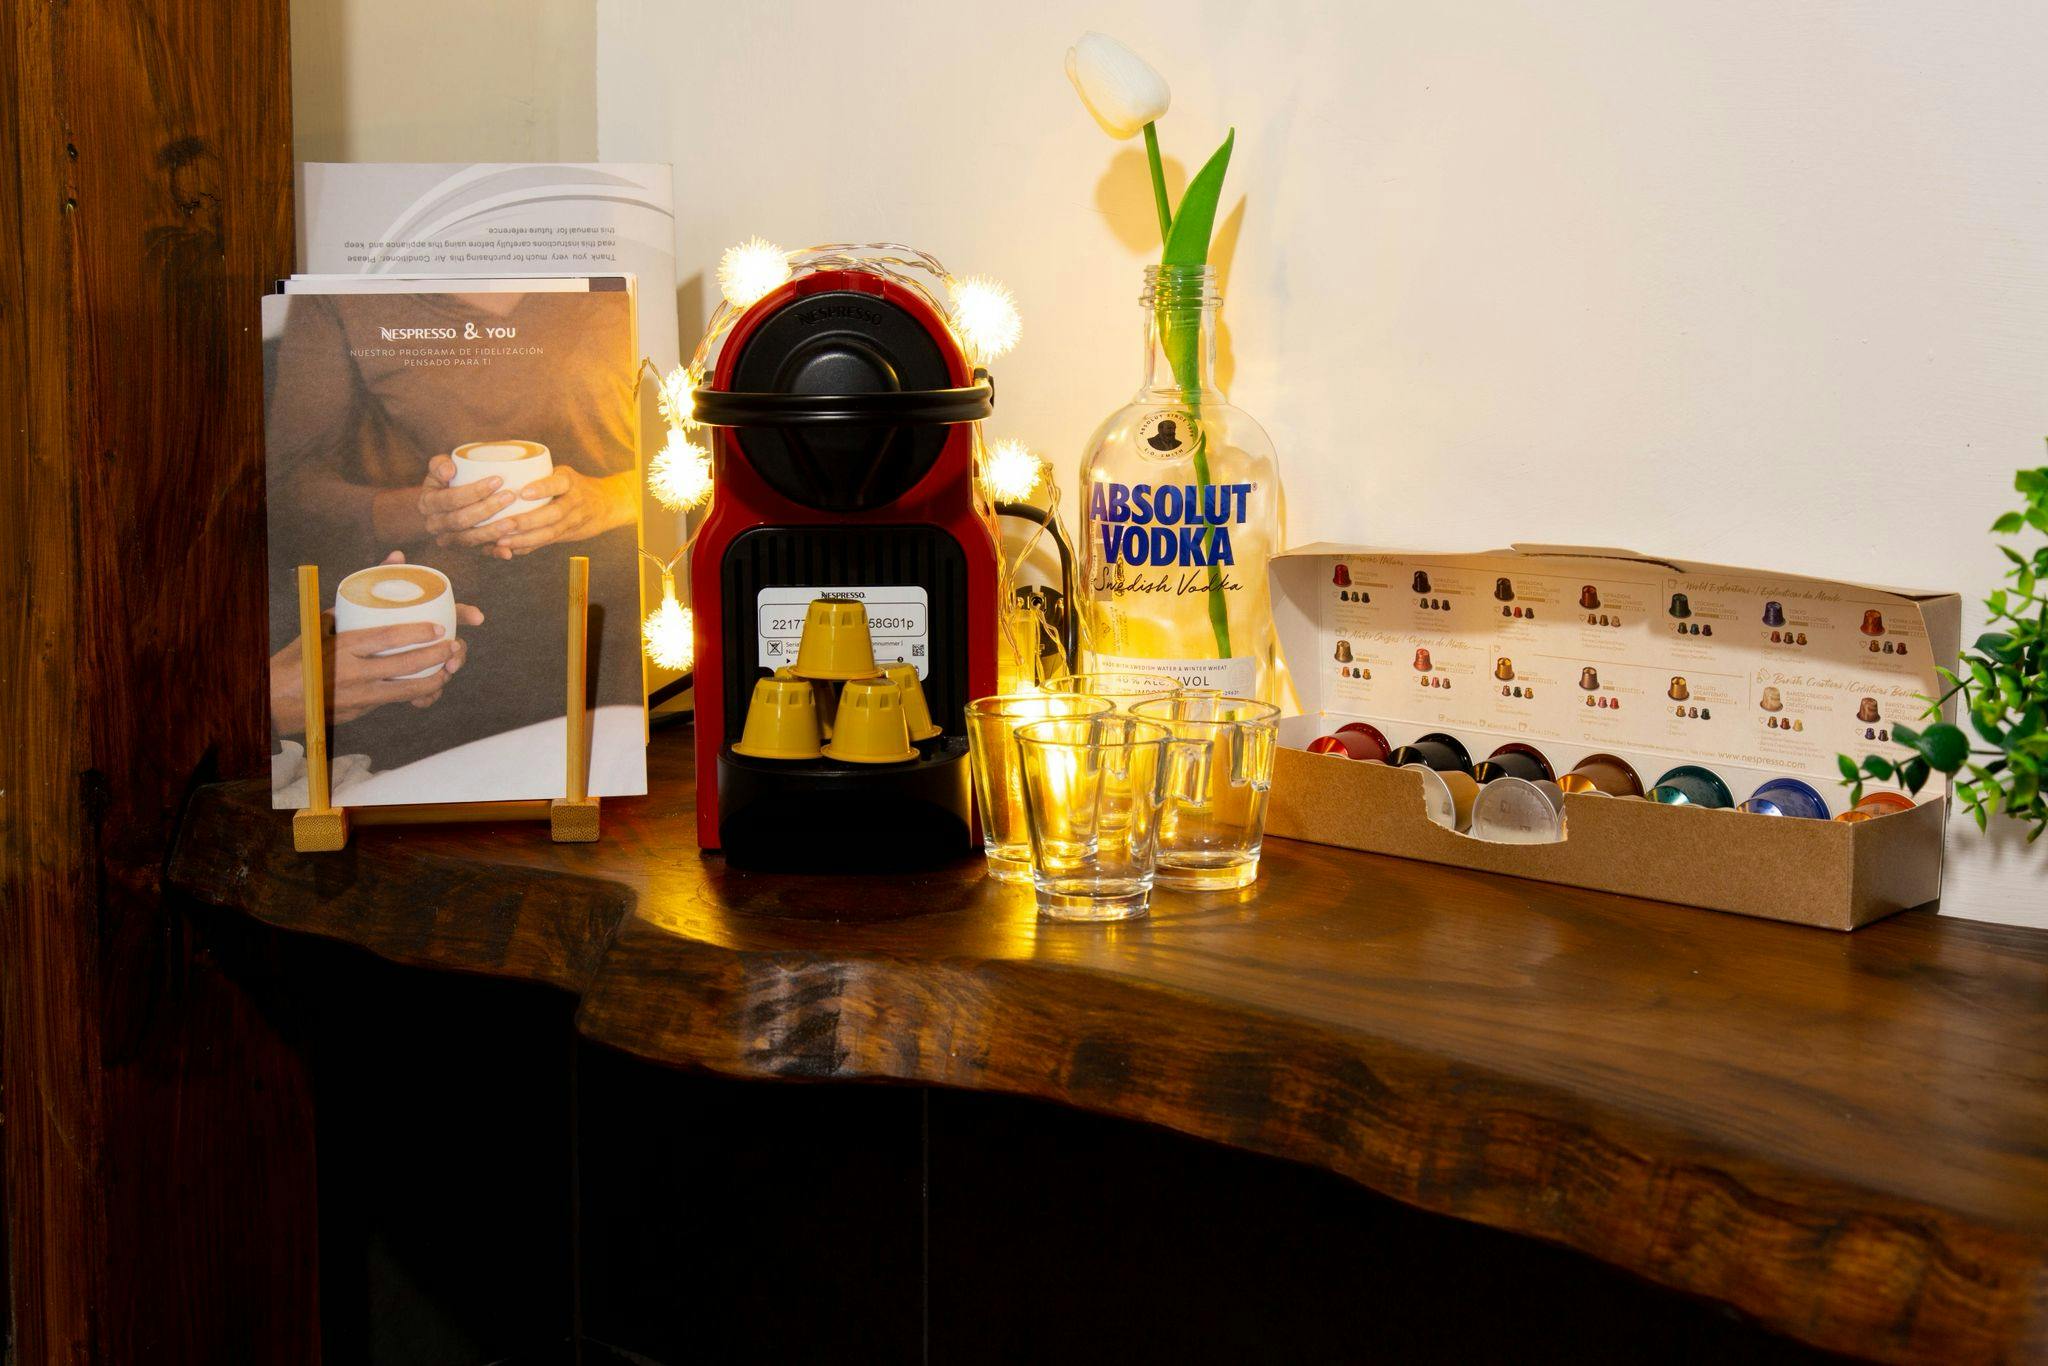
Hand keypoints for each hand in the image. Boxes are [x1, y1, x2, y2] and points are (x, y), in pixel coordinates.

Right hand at [268, 551, 485, 733]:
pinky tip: (429, 688)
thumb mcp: (320, 625)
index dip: (418, 633)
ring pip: (406, 690)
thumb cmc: (301, 655)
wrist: (275, 699)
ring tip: (448, 670)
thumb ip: (356, 596)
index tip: (439, 628)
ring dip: (433, 681)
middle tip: (453, 646)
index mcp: (341, 646)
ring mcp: (358, 696)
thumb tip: (395, 558)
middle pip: (404, 665)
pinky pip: (395, 701)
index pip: (386, 638)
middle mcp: (352, 672)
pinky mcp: (361, 711)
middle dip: (436, 656)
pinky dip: (415, 695)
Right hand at [421, 454, 518, 548]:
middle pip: (461, 520)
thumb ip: (439, 464)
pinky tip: (508, 552)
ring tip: (513, 522)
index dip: (474, 490)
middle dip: (487, 509)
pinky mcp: (463, 551)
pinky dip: (494, 553)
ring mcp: (449, 541)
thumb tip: (449, 471)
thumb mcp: (438, 469)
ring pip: (469, 539)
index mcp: (427, 503)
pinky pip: (479, 554)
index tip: (498, 479)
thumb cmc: (446, 481)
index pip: (451, 498)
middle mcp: (434, 525)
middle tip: (510, 496)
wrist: (443, 507)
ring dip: (492, 532)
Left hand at [484, 467, 635, 558]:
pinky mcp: (568, 534)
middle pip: (553, 514)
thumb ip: (540, 480)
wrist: (607, 504)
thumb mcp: (562, 475)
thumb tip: (500, 485)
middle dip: (528, 521)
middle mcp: (574, 501)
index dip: (542, 488)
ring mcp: (573, 520)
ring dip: (525, 539)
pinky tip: (510, 549)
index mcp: (569, 481)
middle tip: (504, 524)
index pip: (558, 483)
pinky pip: (547, 542)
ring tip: (502, 541)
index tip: (524, 492)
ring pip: (550, 532)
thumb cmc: (573, 486)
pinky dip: (528, 547)